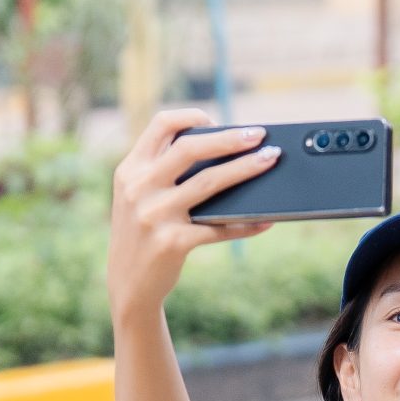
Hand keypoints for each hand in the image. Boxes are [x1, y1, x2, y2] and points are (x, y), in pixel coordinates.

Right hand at [106, 109, 277, 319]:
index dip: (192, 116)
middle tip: (259, 135)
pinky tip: (266, 220)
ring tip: (271, 159)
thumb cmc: (144, 232)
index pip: (160, 125)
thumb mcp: (139, 197)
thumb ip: (165, 172)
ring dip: (247, 169)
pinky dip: (247, 224)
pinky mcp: (172, 242)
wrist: (128, 284)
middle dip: (230, 138)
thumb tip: (225, 152)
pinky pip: (220, 228)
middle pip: (190, 148)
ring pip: (210, 183)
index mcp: (130, 169)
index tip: (218, 120)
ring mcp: (154, 214)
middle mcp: (138, 188)